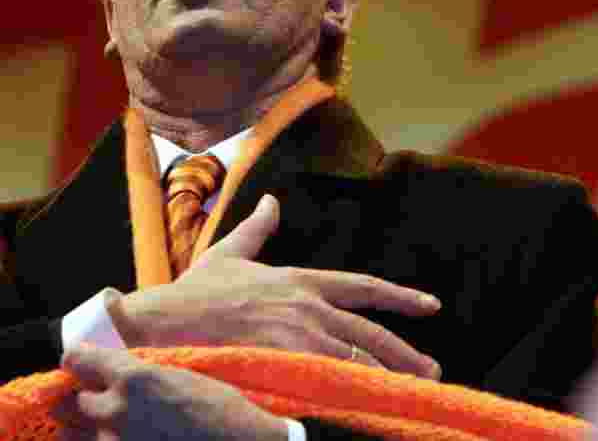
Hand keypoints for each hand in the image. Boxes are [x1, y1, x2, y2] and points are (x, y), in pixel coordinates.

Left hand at [53, 344, 286, 440]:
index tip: (81, 360)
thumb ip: (142, 375)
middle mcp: (115, 411)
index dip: (79, 359)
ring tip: (122, 423)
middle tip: (105, 396)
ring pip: (81, 433)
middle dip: (87, 396)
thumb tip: (117, 372)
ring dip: (94, 427)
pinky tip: (136, 437)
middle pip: (74, 401)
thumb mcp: (182, 376)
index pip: (78, 360)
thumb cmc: (222, 410)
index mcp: (134, 378)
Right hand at [108, 195, 442, 378]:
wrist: (156, 323)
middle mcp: (306, 306)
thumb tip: (272, 203)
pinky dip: (352, 391)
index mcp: (300, 280)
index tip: (430, 306)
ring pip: (354, 359)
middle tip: (432, 368)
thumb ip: (257, 230)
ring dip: (384, 375)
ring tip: (410, 390)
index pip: (363, 287)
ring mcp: (295, 337)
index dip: (399, 297)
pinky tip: (369, 402)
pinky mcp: (280, 364)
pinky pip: (327, 381)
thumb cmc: (192, 293)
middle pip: (368, 331)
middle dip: (404, 350)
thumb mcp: (229, 253)